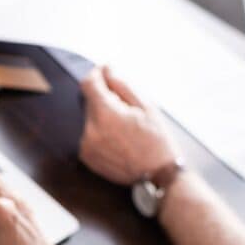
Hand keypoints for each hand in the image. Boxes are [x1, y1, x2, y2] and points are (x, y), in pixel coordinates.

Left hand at [78, 65, 178, 184]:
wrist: (158, 175)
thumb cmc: (156, 139)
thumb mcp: (146, 106)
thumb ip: (122, 85)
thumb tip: (107, 69)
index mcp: (105, 114)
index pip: (89, 84)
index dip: (96, 74)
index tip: (105, 72)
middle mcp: (90, 130)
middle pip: (90, 102)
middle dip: (105, 99)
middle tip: (127, 108)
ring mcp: (86, 146)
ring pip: (90, 119)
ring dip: (103, 117)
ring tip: (126, 128)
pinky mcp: (87, 157)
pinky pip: (90, 136)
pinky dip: (101, 133)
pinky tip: (119, 141)